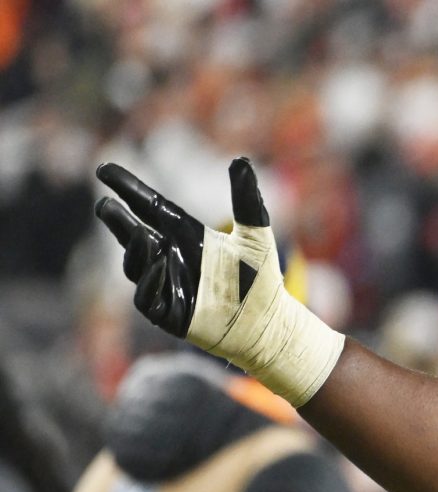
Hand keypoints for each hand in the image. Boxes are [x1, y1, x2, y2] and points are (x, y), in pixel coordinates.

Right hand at [94, 157, 343, 405]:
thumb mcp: (256, 235)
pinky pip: (148, 296)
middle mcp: (171, 257)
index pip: (151, 208)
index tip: (104, 170)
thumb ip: (246, 201)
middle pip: (134, 234)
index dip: (129, 189)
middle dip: (117, 220)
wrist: (270, 323)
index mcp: (186, 236)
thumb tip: (241, 160)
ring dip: (135, 249)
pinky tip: (160, 264)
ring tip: (141, 234)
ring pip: (137, 265)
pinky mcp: (169, 314)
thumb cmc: (262, 280)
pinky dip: (151, 280)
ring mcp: (167, 285)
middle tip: (105, 204)